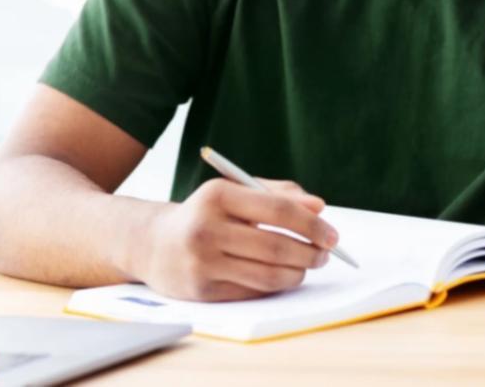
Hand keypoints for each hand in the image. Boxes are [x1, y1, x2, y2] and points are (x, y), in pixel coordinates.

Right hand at [136, 178, 335, 301]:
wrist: (153, 244)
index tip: (331, 233)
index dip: (311, 224)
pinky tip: (281, 276)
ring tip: (307, 265)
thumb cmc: (205, 215)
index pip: (277, 210)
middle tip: (325, 253)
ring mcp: (202, 263)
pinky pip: (253, 291)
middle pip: (276, 247)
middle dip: (310, 252)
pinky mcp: (203, 291)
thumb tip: (319, 207)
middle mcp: (206, 229)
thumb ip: (277, 194)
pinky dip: (275, 285)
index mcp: (216, 195)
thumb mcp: (233, 193)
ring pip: (268, 275)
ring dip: (297, 273)